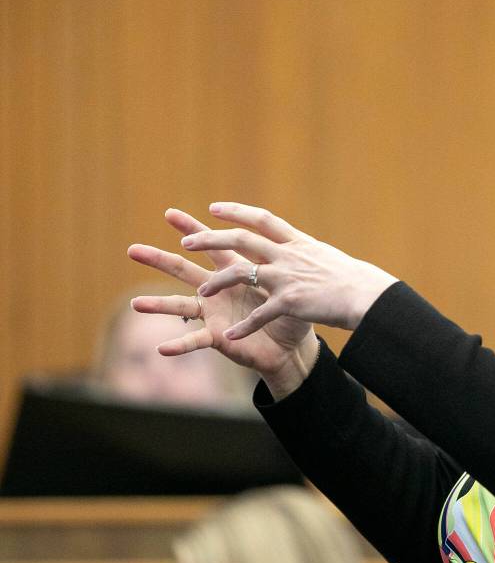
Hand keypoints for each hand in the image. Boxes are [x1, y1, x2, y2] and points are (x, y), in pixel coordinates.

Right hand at [128, 208, 318, 397]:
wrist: (293, 346)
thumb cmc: (288, 311)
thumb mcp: (284, 281)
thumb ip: (274, 260)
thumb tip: (277, 233)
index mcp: (234, 270)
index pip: (210, 245)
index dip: (192, 229)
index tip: (169, 213)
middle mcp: (217, 290)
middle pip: (183, 270)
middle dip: (159, 260)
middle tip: (132, 249)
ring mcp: (214, 314)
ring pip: (181, 307)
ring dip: (158, 305)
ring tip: (135, 303)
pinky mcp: (219, 337)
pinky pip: (196, 341)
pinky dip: (180, 345)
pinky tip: (161, 348)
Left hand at [182, 202, 398, 337]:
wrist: (365, 296)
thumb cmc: (351, 279)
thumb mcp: (325, 257)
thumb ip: (304, 253)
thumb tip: (296, 247)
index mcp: (296, 242)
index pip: (261, 219)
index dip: (236, 212)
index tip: (214, 208)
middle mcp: (287, 255)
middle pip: (241, 240)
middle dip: (211, 240)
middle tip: (187, 243)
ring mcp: (286, 278)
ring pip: (241, 274)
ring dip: (217, 284)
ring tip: (201, 293)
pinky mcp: (289, 303)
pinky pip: (259, 315)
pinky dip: (244, 327)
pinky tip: (229, 336)